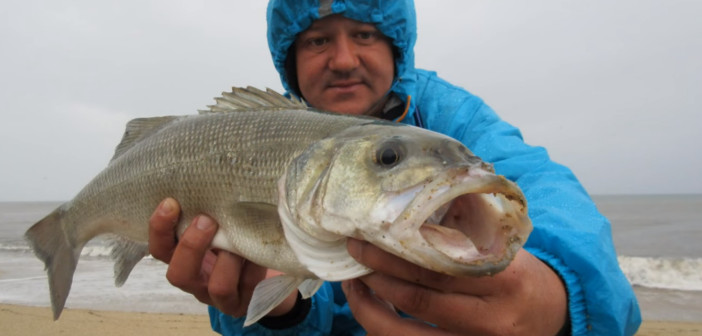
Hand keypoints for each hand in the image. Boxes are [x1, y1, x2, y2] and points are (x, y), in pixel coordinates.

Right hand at [148, 198, 296, 316]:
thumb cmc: (245, 234)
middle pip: (178, 274)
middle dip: (191, 246)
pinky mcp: (246, 304)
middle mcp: (199, 279)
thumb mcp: (227, 220)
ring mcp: (222, 297)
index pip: (160, 248)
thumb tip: (214, 171)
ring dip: (229, 260)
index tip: (170, 202)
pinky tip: (261, 252)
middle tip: (207, 219)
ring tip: (241, 241)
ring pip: (217, 286)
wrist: (277, 264)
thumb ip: (215, 207)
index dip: (159, 228)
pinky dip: (254, 268)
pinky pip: (248, 288)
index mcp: (186, 257)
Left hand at [342, 239, 566, 335]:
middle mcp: (489, 319)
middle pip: (419, 300)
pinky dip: (385, 330)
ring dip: (372, 309)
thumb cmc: (520, 273)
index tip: (369, 235)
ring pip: (408, 335)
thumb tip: (416, 201)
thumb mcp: (503, 246)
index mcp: (503, 280)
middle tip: (354, 252)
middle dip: (378, 275)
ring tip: (354, 284)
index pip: (440, 267)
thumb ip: (467, 227)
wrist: (552, 314)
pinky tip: (373, 308)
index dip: (397, 254)